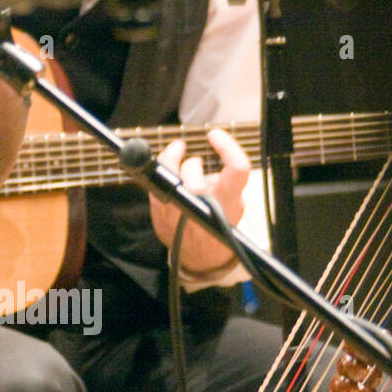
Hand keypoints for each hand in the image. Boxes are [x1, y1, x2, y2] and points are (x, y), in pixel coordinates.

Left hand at [148, 128, 250, 274]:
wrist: (200, 256)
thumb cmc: (217, 225)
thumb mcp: (234, 205)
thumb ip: (226, 182)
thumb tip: (210, 154)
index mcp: (227, 201)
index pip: (236, 167)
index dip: (228, 147)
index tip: (215, 135)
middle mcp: (202, 203)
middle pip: (192, 167)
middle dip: (193, 163)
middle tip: (196, 162)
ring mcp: (177, 207)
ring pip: (170, 169)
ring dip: (175, 162)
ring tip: (181, 162)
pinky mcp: (159, 209)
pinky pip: (155, 178)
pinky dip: (161, 168)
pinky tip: (168, 163)